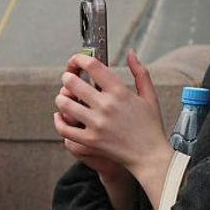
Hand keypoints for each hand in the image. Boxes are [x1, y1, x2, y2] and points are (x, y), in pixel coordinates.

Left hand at [52, 51, 170, 176]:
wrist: (150, 157)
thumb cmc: (150, 127)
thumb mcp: (150, 96)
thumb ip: (140, 72)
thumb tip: (130, 53)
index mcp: (120, 92)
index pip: (92, 66)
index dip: (79, 58)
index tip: (77, 60)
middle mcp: (106, 106)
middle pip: (72, 82)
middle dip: (67, 77)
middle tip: (69, 79)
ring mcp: (96, 124)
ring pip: (64, 103)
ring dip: (61, 97)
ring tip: (65, 97)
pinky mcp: (89, 140)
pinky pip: (64, 128)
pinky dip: (58, 120)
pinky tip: (61, 116)